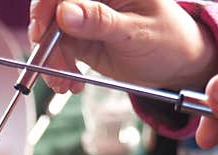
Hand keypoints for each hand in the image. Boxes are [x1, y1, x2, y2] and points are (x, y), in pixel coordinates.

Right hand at [28, 0, 216, 92]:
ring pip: (49, 34)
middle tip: (55, 68)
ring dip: (51, 62)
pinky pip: (56, 51)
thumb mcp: (135, 32)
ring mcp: (84, 18)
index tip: (42, 33)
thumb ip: (99, 21)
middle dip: (47, 42)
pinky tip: (69, 83)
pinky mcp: (79, 38)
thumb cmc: (167, 40)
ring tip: (67, 83)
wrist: (176, 63)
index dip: (46, 7)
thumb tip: (64, 12)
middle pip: (51, 11)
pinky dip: (57, 70)